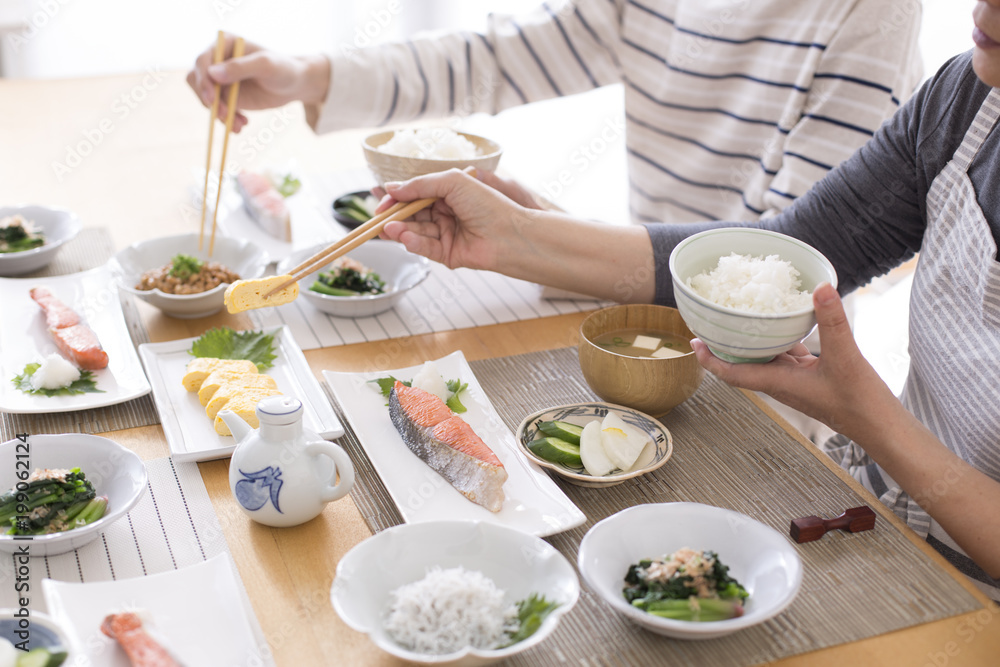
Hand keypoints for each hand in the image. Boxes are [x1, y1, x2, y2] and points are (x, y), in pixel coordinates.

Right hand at [186, 33, 329, 132]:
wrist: (294, 84)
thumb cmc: (283, 69)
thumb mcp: (265, 66)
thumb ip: (240, 68)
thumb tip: (212, 74)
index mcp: (225, 43)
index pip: (203, 60)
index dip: (203, 80)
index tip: (211, 99)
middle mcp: (218, 59)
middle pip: (197, 79)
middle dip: (208, 100)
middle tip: (224, 115)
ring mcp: (220, 78)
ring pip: (205, 97)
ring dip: (218, 113)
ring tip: (239, 124)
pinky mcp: (226, 95)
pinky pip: (217, 108)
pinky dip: (226, 119)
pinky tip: (241, 124)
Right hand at [377, 168, 540, 271]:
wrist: (510, 235)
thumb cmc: (488, 204)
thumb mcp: (452, 182)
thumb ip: (420, 184)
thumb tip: (391, 188)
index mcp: (448, 193)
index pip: (415, 194)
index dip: (397, 198)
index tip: (380, 201)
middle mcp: (446, 213)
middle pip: (411, 214)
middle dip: (393, 216)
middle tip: (377, 219)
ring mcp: (446, 234)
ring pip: (415, 231)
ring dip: (400, 230)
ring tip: (387, 228)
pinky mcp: (447, 254)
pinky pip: (424, 247)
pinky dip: (412, 242)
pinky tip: (403, 237)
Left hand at [692, 283, 895, 440]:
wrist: (881, 427)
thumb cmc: (860, 402)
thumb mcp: (846, 356)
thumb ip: (832, 322)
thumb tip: (820, 288)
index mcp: (779, 383)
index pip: (733, 373)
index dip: (711, 360)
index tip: (695, 343)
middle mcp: (781, 382)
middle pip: (743, 362)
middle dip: (725, 344)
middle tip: (712, 320)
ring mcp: (795, 380)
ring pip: (765, 357)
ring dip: (752, 340)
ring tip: (741, 315)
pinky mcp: (810, 376)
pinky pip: (786, 354)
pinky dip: (780, 338)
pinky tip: (784, 320)